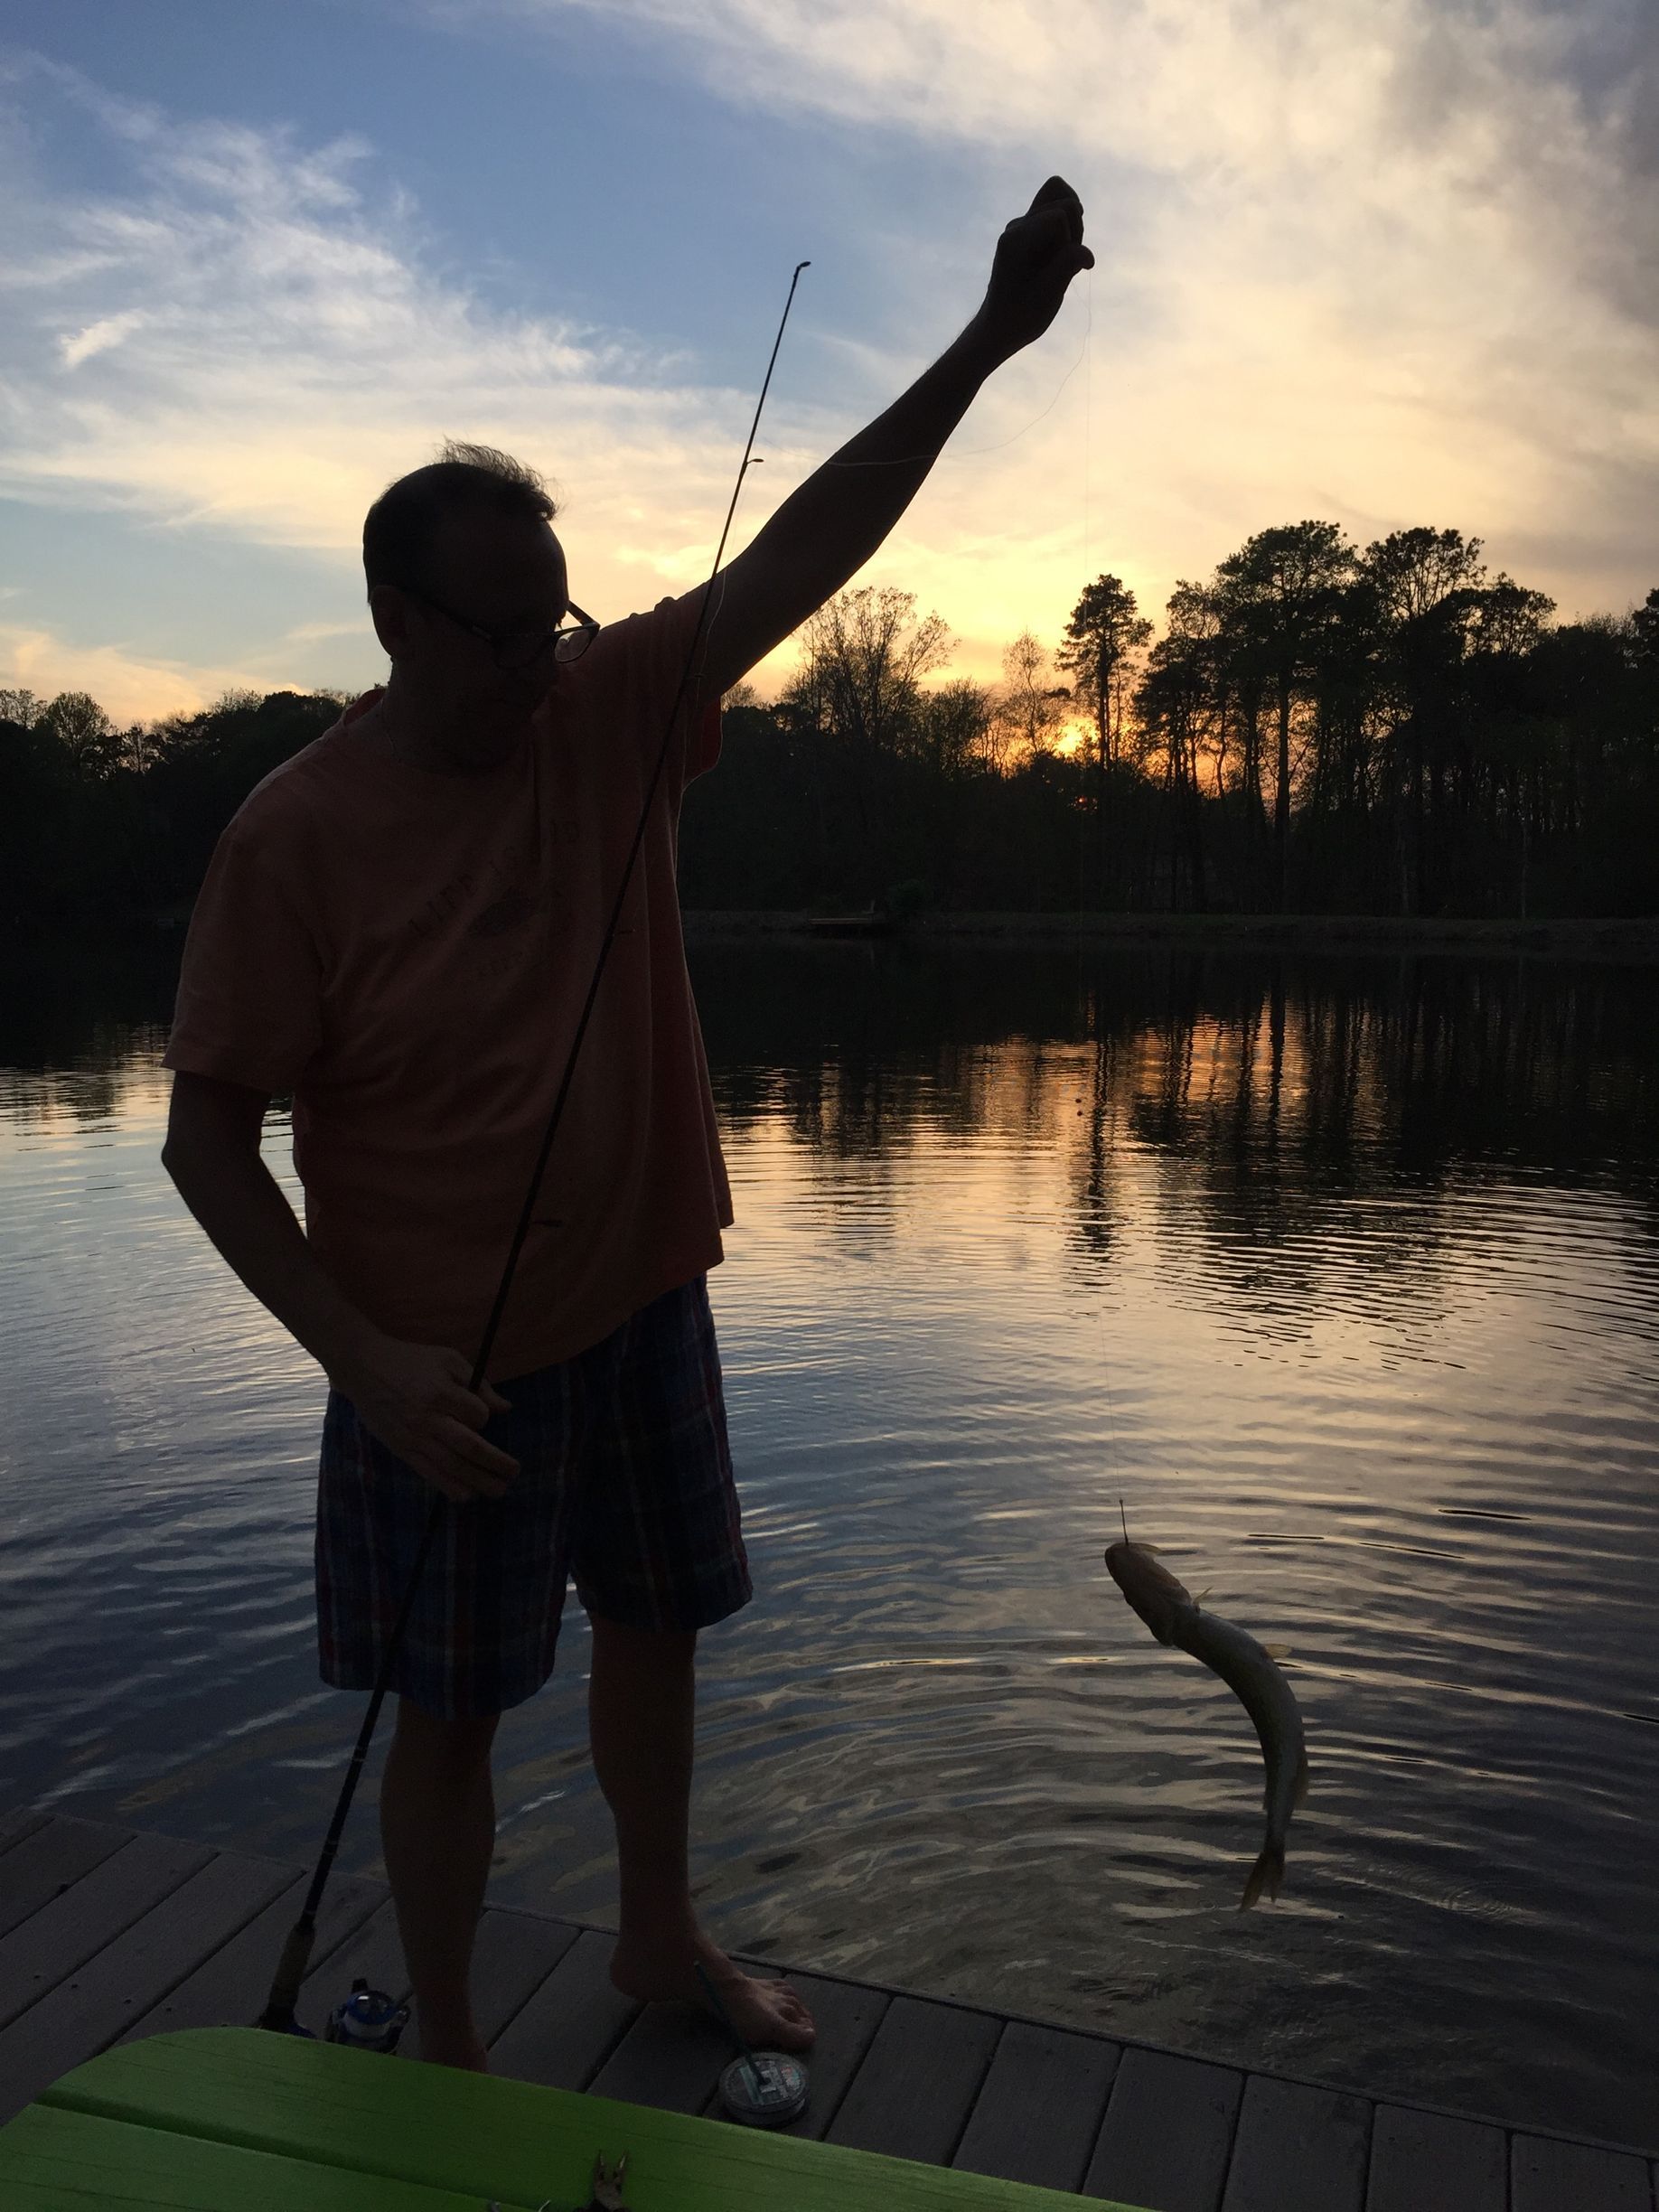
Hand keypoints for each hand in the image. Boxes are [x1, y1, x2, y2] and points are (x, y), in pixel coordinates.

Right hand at [334, 1333, 518, 1504]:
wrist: (364, 1368)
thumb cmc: (411, 1360)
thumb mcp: (447, 1359)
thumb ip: (478, 1383)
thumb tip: (505, 1408)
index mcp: (440, 1393)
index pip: (476, 1415)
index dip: (486, 1418)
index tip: (484, 1417)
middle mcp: (428, 1419)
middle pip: (468, 1447)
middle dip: (495, 1462)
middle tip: (514, 1472)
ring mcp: (413, 1437)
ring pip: (451, 1466)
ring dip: (478, 1481)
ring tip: (499, 1491)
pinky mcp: (401, 1449)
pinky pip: (428, 1473)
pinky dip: (449, 1486)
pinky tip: (466, 1495)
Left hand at [964, 175, 1093, 368]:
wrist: (999, 326)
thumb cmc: (1022, 315)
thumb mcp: (1048, 294)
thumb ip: (1067, 265)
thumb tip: (1087, 254)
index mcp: (1017, 237)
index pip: (1062, 212)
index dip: (1070, 239)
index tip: (1060, 267)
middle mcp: (1017, 225)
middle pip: (1064, 200)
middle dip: (1074, 229)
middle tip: (1062, 262)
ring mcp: (1021, 226)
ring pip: (1062, 202)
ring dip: (1071, 230)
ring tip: (1059, 260)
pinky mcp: (1028, 232)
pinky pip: (1056, 213)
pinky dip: (1065, 232)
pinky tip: (1058, 257)